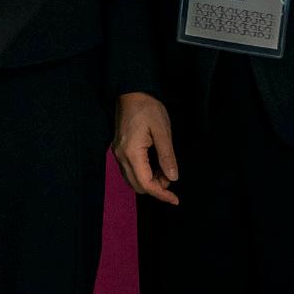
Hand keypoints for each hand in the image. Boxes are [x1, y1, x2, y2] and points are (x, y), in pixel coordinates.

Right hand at [111, 91, 179, 205]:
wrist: (131, 93)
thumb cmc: (148, 109)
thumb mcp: (163, 131)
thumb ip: (167, 156)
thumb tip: (173, 178)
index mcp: (132, 153)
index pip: (145, 183)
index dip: (161, 194)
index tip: (176, 200)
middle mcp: (121, 156)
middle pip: (137, 185)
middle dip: (156, 188)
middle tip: (171, 177)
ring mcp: (118, 153)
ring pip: (132, 179)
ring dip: (149, 181)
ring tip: (165, 170)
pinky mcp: (119, 149)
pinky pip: (130, 170)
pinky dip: (143, 174)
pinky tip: (155, 165)